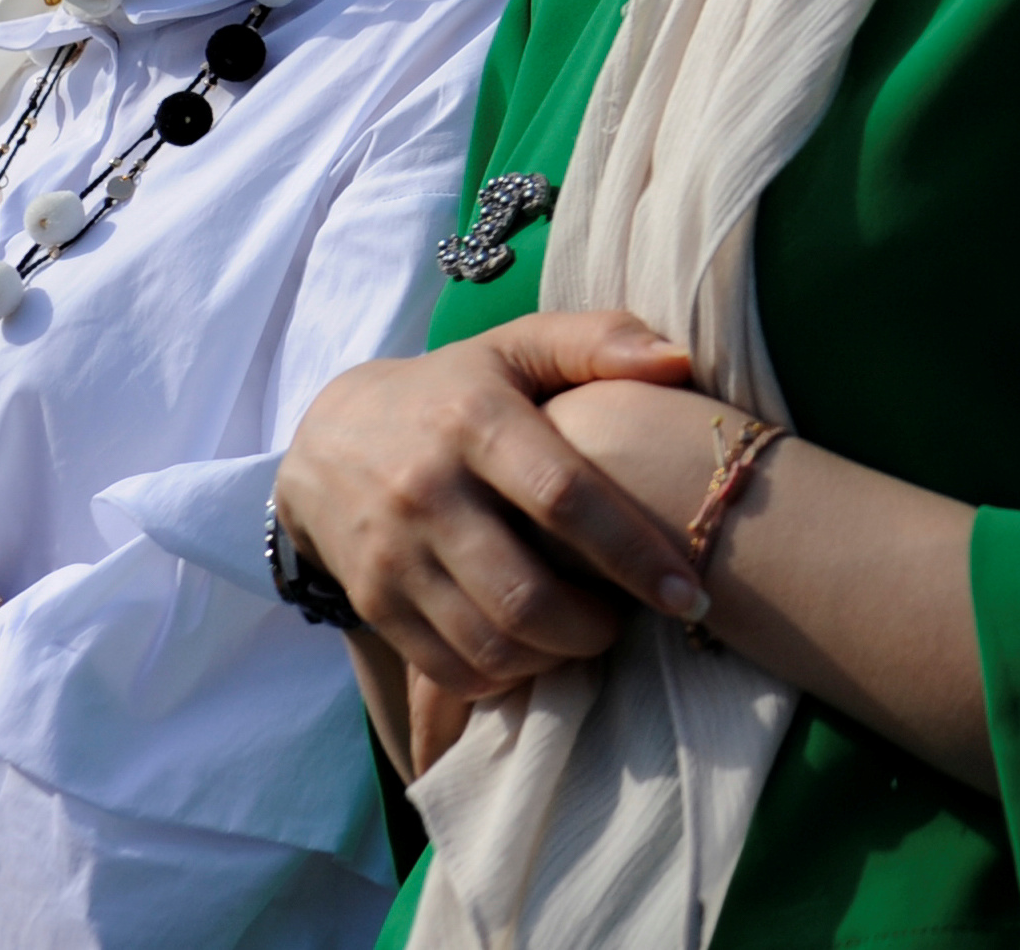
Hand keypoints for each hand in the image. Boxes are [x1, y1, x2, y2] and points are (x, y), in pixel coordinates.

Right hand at [275, 311, 708, 701]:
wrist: (329, 439)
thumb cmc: (456, 389)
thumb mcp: (517, 346)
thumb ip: (598, 341)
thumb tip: (680, 361)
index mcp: (476, 421)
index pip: (564, 498)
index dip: (634, 553)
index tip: (689, 593)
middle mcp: (428, 492)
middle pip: (525, 594)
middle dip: (596, 626)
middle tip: (631, 618)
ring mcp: (394, 554)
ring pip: (489, 644)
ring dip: (557, 656)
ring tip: (588, 632)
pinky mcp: (372, 602)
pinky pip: (449, 669)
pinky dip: (505, 677)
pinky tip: (536, 651)